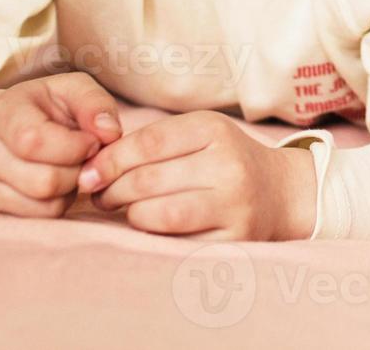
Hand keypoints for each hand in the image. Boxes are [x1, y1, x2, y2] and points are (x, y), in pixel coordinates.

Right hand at [0, 71, 121, 217]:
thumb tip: (110, 134)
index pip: (34, 141)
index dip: (75, 146)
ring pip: (45, 205)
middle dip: (77, 170)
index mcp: (4, 114)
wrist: (9, 126)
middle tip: (82, 156)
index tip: (90, 139)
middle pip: (44, 181)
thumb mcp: (74, 90)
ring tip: (68, 166)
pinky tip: (56, 182)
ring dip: (70, 189)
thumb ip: (95, 104)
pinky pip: (40, 218)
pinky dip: (58, 204)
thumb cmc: (48, 106)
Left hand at [78, 110, 315, 240]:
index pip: (148, 143)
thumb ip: (152, 143)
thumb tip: (93, 169)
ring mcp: (233, 204)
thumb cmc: (225, 160)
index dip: (110, 160)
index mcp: (214, 130)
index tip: (89, 173)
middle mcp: (227, 165)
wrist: (280, 192)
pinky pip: (177, 240)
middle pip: (148, 180)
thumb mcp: (198, 135)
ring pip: (158, 214)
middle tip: (100, 195)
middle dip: (112, 190)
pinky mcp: (234, 238)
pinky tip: (149, 226)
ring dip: (129, 214)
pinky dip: (153, 235)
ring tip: (124, 210)